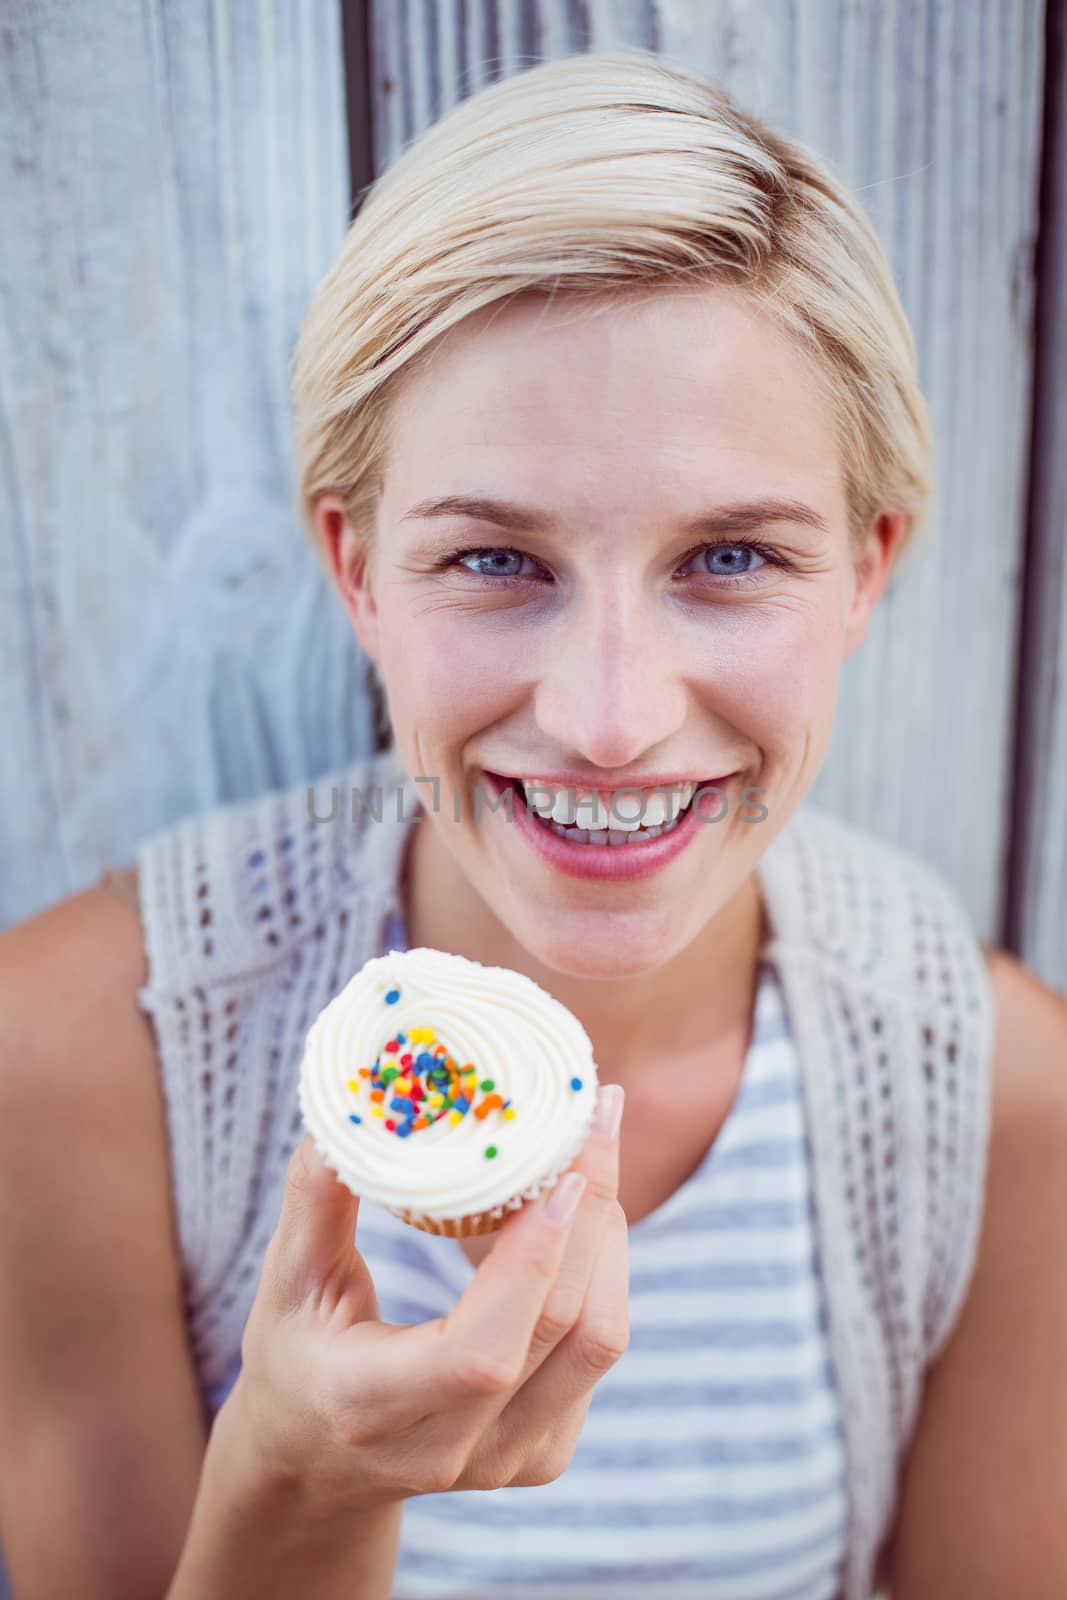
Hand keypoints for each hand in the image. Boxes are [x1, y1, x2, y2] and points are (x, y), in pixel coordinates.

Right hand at [228, 1082, 628, 1513]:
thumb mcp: (286, 1281)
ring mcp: (507, 1461)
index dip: (532, 1261)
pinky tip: (578, 1213)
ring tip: (593, 1150)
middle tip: (598, 1115)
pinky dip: (601, 1270)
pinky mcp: (544, 1453)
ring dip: (608, 1236)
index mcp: (371, 1407)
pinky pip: (596, 1349)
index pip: (481, 1352)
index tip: (559, 1172)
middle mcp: (451, 1449)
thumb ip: (319, 1197)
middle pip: (561, 1330)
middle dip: (592, 1213)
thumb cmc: (296, 1354)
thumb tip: (358, 1106)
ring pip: (598, 1339)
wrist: (314, 1461)